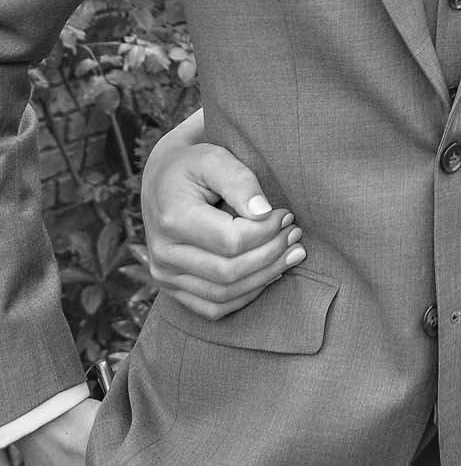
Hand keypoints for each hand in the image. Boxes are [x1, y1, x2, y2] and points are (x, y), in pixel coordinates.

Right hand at [142, 134, 303, 318]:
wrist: (161, 180)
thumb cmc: (192, 164)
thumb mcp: (213, 157)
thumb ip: (239, 180)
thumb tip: (264, 212)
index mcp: (172, 219)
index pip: (230, 240)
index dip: (266, 232)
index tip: (286, 215)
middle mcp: (163, 253)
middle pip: (229, 271)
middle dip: (271, 255)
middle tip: (296, 235)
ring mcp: (164, 275)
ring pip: (223, 294)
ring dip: (265, 277)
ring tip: (292, 255)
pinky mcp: (171, 287)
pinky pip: (212, 308)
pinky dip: (245, 296)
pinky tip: (269, 275)